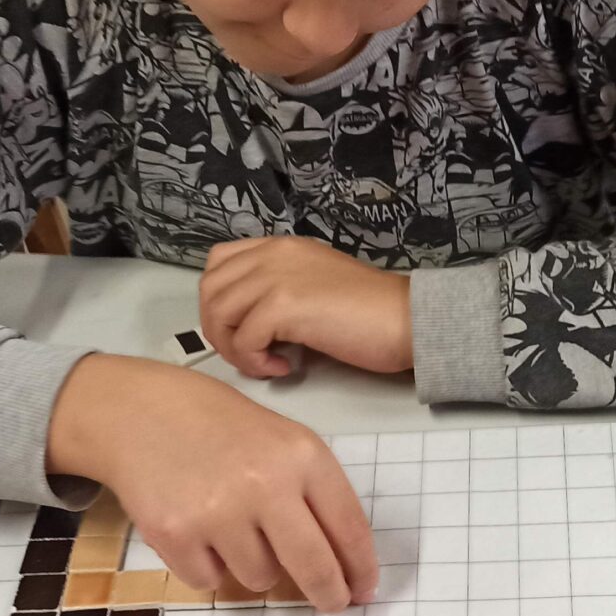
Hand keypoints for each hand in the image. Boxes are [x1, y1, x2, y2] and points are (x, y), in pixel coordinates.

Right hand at [47, 353, 376, 610]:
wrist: (139, 412)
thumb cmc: (218, 427)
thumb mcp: (280, 440)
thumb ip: (313, 492)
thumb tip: (343, 561)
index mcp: (301, 455)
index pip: (348, 527)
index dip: (360, 568)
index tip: (363, 590)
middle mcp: (265, 484)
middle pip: (314, 567)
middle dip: (329, 594)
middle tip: (332, 604)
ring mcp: (218, 512)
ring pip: (261, 579)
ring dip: (254, 565)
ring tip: (231, 524)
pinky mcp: (176, 536)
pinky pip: (211, 581)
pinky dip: (209, 565)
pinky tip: (197, 527)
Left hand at [199, 236, 412, 377]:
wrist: (405, 319)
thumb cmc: (369, 312)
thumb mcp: (314, 285)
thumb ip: (279, 290)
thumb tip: (249, 322)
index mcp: (279, 247)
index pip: (219, 264)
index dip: (218, 302)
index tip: (240, 329)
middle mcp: (273, 254)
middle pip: (210, 290)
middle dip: (220, 330)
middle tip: (249, 354)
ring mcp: (276, 276)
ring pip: (220, 314)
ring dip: (236, 349)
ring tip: (267, 363)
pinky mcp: (284, 305)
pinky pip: (243, 340)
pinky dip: (256, 362)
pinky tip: (286, 368)